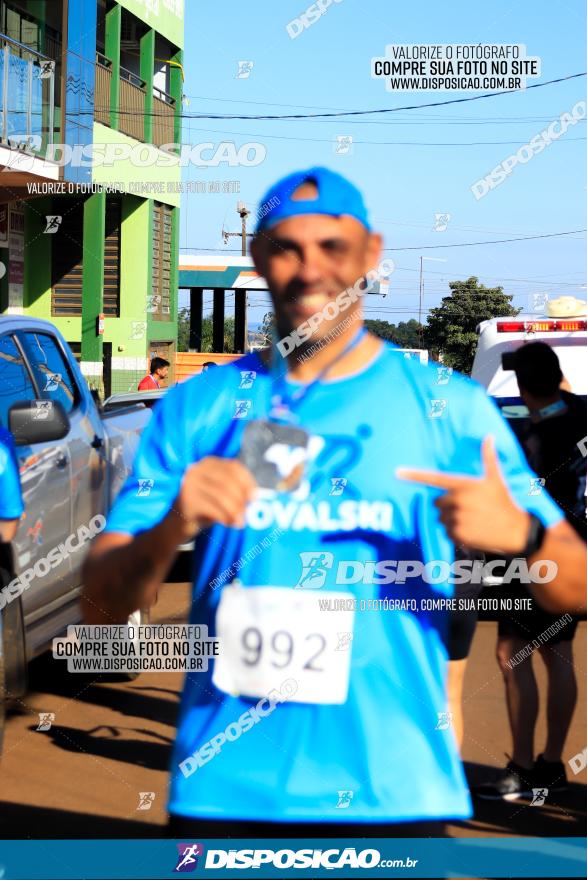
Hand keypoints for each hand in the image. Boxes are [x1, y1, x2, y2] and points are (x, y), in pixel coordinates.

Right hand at [171, 457, 256, 539]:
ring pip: (221, 496)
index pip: (233, 467)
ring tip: (240, 522)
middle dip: (241, 499)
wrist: (176, 523)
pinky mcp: (185, 501)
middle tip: (247, 513)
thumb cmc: (204, 506)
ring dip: (234, 511)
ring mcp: (189, 484)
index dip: (247, 481)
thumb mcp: (219, 494)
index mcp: (208, 463)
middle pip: (228, 481)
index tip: (255, 496)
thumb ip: (235, 491)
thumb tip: (254, 498)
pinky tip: (230, 524)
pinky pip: (212, 509)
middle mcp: (197, 470)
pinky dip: (225, 518)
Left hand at [396, 436, 530, 554]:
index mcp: (464, 485)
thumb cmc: (504, 502)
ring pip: (441, 518)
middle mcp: (457, 501)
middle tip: (468, 507)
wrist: (515, 531)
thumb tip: (489, 435)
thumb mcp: (496, 479)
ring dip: (451, 519)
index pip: (434, 478)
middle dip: (448, 505)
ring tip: (471, 519)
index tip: (397, 472)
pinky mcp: (458, 535)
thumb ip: (488, 457)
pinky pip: (446, 532)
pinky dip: (455, 532)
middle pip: (438, 502)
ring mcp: (457, 519)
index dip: (414, 475)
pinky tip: (471, 530)